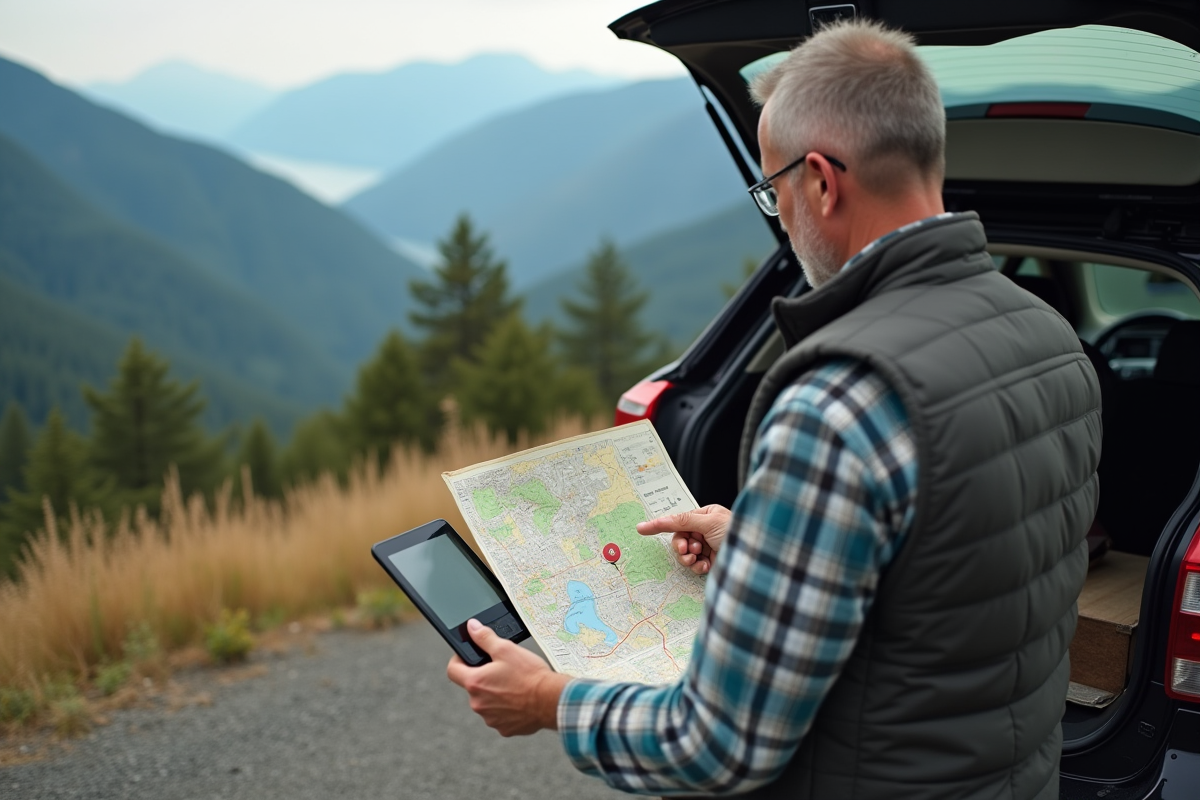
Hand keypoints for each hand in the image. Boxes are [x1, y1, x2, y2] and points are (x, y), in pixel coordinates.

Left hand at [446, 619, 568, 736]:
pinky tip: (520, 700)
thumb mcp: (506, 649)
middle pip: (473, 686)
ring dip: (496, 694)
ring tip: (515, 685)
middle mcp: (478, 704)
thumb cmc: (530, 675)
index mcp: (475, 683)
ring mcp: (490, 718)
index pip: (452, 670)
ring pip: (487, 701)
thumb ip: (484, 638)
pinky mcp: (504, 728)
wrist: (551, 700)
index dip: (459, 660)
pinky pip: (500, 715)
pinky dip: (507, 708)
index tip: (469, 657)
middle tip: (502, 669)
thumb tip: (471, 628)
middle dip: (484, 677)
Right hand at [636, 504, 730, 574]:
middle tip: (688, 549)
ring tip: (697, 558)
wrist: (757, 556)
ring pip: (686, 553)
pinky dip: (697, 566)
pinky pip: (695, 565)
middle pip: (680, 538)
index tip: (642, 529)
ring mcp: (709, 547)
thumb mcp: (708, 522)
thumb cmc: (738, 532)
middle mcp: (708, 530)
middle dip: (682, 546)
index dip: (663, 525)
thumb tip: (658, 520)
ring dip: (688, 557)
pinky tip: (706, 566)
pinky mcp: (713, 562)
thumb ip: (682, 521)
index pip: (679, 520)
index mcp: (707, 515)